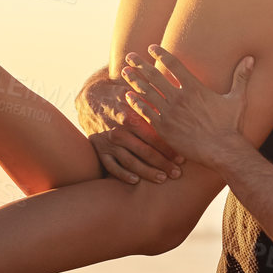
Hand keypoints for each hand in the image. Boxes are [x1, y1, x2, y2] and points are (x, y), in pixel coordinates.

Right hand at [76, 66, 184, 184]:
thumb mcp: (135, 92)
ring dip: (147, 172)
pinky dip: (122, 175)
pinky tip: (135, 181)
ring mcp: (108, 143)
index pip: (154, 137)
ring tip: (162, 179)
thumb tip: (176, 95)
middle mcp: (119, 132)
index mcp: (131, 118)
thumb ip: (153, 98)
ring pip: (130, 162)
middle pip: (145, 152)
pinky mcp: (99, 150)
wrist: (89, 98)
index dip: (169, 149)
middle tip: (177, 173)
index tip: (183, 158)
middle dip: (163, 164)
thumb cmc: (120, 95)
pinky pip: (111, 166)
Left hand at [120, 45, 252, 169]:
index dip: (160, 54)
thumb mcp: (237, 99)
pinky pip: (146, 112)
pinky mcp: (163, 128)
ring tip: (125, 72)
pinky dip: (136, 103)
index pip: (173, 64)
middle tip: (130, 56)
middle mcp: (179, 97)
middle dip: (140, 64)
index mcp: (194, 87)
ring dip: (134, 81)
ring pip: (147, 92)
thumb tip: (251, 58)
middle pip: (154, 76)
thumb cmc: (230, 126)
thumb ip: (241, 77)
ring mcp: (169, 113)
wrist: (222, 150)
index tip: (151, 47)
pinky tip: (128, 96)